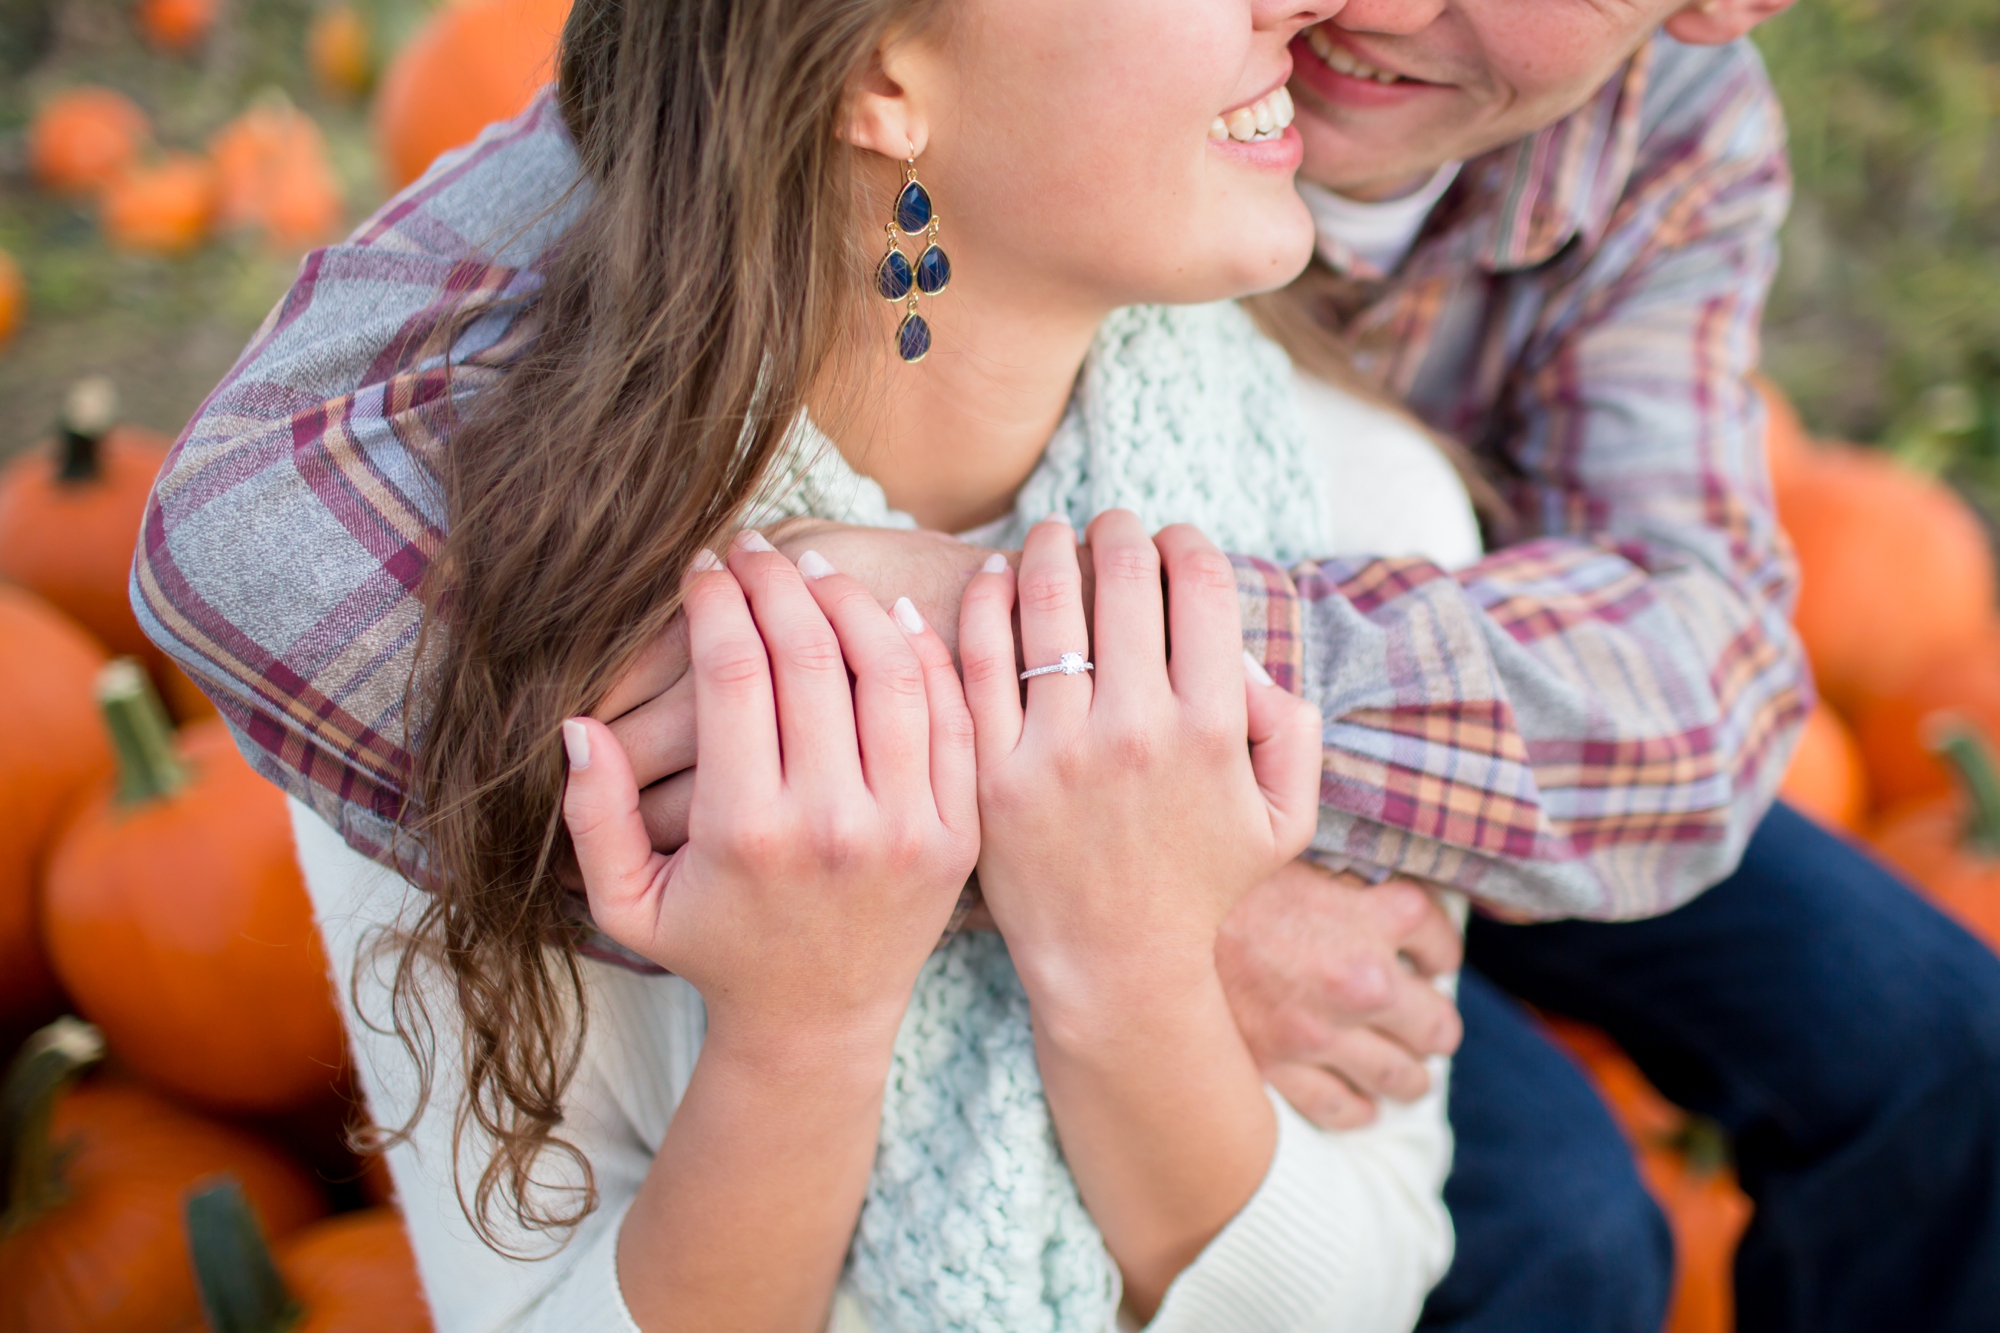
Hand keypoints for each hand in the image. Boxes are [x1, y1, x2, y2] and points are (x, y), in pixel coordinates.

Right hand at [561, 533, 978, 1049]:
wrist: (818, 1022)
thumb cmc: (714, 948)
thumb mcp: (627, 902)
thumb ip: (592, 817)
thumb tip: (577, 724)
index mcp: (746, 831)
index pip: (735, 672)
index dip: (716, 602)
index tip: (703, 569)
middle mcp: (833, 824)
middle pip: (812, 656)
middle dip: (777, 583)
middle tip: (755, 550)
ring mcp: (907, 827)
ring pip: (891, 670)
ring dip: (850, 602)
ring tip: (815, 573)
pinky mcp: (958, 832)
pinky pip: (949, 716)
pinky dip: (924, 653)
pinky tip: (889, 615)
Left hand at [955, 510, 1321, 1315]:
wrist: (1115, 968)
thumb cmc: (1200, 890)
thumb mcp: (1283, 822)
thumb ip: (1292, 732)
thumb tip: (1248, 657)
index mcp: (1210, 729)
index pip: (1200, 587)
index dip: (1187, 544)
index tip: (1174, 540)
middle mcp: (1135, 729)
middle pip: (1123, 577)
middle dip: (1119, 531)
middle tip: (1110, 525)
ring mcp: (1057, 750)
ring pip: (1047, 603)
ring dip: (1052, 548)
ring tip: (1053, 536)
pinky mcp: (993, 772)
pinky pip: (980, 659)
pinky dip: (985, 602)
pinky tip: (994, 579)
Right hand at [1218, 862, 1464, 1128]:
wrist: (1147, 912)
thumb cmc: (1221, 874)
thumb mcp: (1295, 852)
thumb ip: (1344, 873)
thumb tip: (1373, 882)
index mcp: (1376, 916)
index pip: (1441, 942)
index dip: (1438, 950)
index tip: (1429, 956)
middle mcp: (1363, 981)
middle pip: (1437, 1023)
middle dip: (1434, 1022)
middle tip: (1425, 1021)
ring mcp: (1323, 1033)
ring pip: (1401, 1076)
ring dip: (1410, 1073)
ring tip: (1406, 1070)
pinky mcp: (1280, 1068)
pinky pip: (1342, 1107)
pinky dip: (1359, 1107)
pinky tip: (1361, 1101)